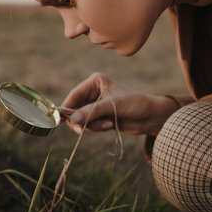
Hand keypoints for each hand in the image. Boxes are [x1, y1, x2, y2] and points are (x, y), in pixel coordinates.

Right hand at [61, 73, 179, 135]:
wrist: (150, 117)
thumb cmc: (135, 104)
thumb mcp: (112, 106)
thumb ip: (91, 112)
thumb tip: (73, 120)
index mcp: (95, 82)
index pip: (75, 94)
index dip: (67, 107)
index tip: (61, 120)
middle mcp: (93, 92)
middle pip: (75, 109)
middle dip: (82, 120)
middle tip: (82, 129)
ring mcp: (95, 105)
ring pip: (81, 119)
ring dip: (92, 125)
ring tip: (108, 124)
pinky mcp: (99, 116)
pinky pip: (89, 125)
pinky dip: (97, 127)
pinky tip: (110, 125)